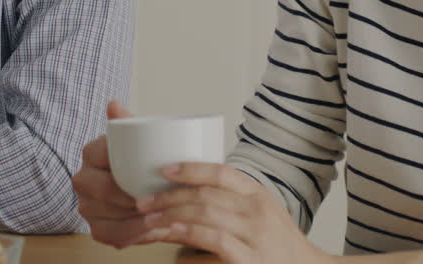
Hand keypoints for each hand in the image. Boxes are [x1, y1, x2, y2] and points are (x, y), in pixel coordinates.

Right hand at [72, 101, 164, 247]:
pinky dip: (135, 234)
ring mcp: (87, 206)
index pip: (102, 154)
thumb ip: (128, 124)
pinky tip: (153, 230)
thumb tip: (113, 104)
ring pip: (108, 214)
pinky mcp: (96, 229)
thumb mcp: (138, 141)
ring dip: (136, 217)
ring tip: (163, 215)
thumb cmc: (139, 163)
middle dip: (131, 195)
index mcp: (90, 153)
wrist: (144, 191)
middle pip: (103, 188)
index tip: (149, 169)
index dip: (123, 163)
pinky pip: (112, 235)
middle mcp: (83, 180)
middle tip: (160, 197)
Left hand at [136, 162, 332, 263]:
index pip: (220, 172)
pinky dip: (191, 233)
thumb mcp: (259, 214)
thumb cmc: (278, 245)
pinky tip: (173, 232)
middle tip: (144, 201)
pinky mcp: (251, 259)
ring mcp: (255, 234)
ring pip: (206, 213)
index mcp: (257, 193)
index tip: (163, 170)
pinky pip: (216, 239)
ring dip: (172, 214)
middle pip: (206, 194)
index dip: (190, 168)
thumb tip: (184, 197)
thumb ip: (229, 202)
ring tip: (150, 219)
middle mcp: (257, 209)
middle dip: (169, 196)